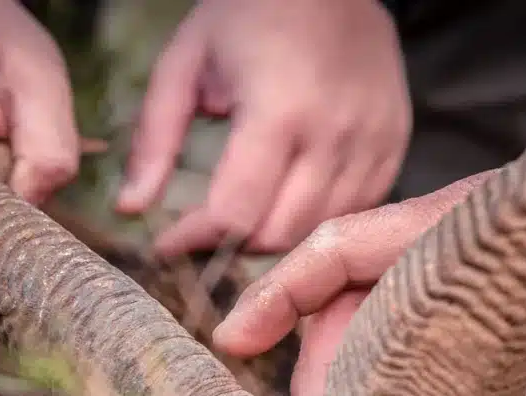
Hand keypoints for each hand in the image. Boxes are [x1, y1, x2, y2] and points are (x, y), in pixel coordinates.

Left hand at [116, 0, 410, 254]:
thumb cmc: (250, 12)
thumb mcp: (186, 61)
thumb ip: (157, 137)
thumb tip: (130, 207)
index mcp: (279, 110)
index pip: (236, 213)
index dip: (194, 238)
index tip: (167, 243)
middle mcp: (334, 134)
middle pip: (279, 234)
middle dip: (232, 244)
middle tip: (205, 227)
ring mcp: (373, 141)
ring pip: (319, 229)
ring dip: (276, 235)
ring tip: (248, 213)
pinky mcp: (395, 143)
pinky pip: (357, 209)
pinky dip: (320, 217)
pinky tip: (293, 197)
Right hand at [213, 103, 525, 395]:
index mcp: (462, 231)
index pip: (342, 248)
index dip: (279, 292)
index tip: (232, 338)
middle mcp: (464, 250)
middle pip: (359, 295)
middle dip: (320, 357)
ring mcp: (491, 273)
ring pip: (399, 319)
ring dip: (369, 372)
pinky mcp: (525, 301)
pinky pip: (450, 338)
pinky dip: (426, 378)